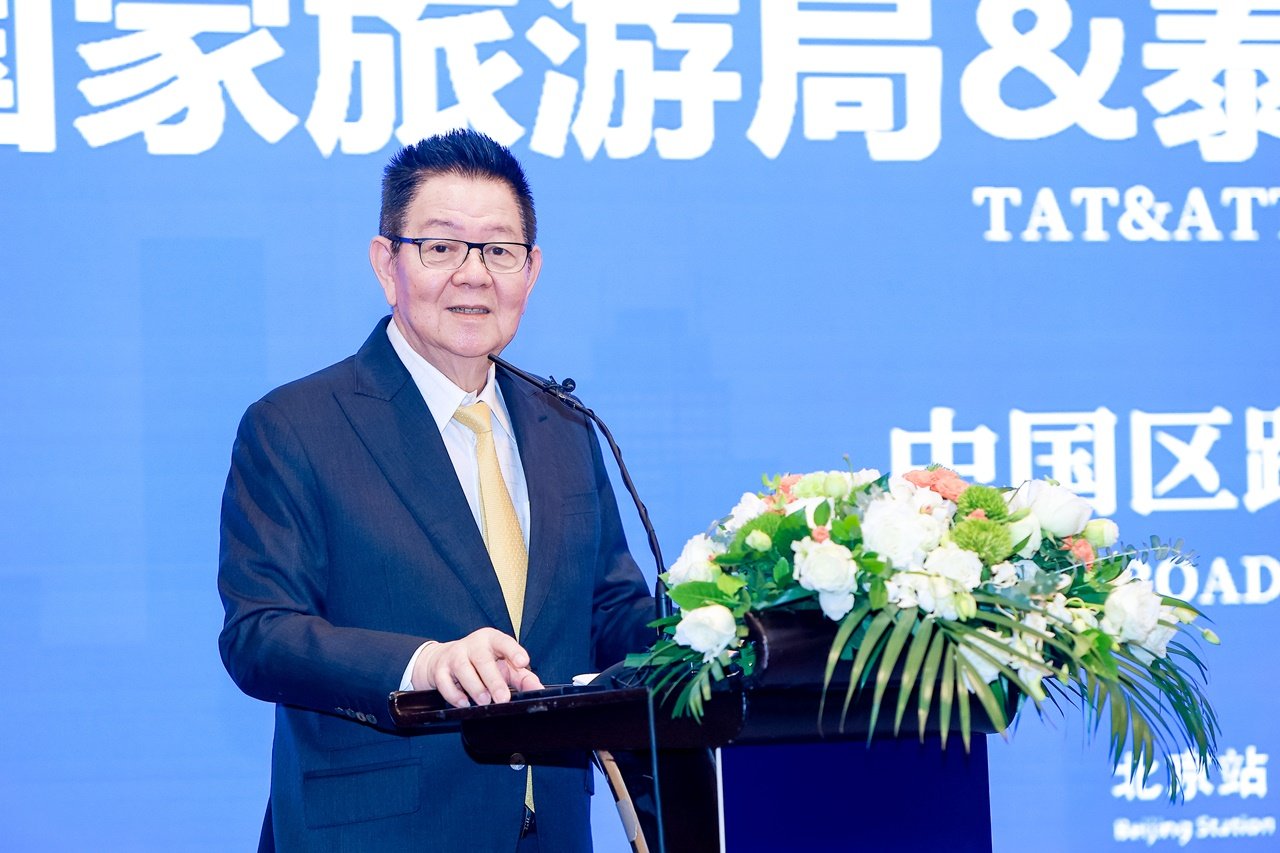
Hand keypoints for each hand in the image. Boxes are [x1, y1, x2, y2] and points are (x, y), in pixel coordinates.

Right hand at [412, 628, 544, 707]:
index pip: (504, 642)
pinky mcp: (439, 670)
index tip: (524, 662)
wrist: (445, 658)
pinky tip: (464, 703)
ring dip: (475, 688)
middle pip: (483, 660)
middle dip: (494, 681)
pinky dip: (454, 695)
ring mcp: (454, 655)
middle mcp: (473, 645)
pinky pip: (445, 683)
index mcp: (492, 640)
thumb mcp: (503, 665)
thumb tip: (538, 689)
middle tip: (503, 698)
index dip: (514, 651)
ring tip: (484, 701)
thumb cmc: (481, 662)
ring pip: (463, 670)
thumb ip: (522, 677)